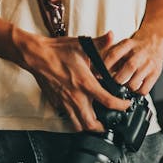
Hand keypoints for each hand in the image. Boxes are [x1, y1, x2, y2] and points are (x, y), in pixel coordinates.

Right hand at [12, 29, 130, 131]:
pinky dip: (75, 118)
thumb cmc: (58, 51)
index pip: (108, 102)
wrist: (37, 55)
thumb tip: (112, 35)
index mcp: (85, 83)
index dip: (121, 106)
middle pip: (92, 124)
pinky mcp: (56, 103)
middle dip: (103, 127)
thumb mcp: (82, 44)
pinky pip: (67, 117)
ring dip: (88, 126)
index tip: (125, 104)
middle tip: (110, 121)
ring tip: (95, 121)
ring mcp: (64, 102)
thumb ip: (100, 42)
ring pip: (78, 125)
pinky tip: (79, 110)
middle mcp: (75, 96)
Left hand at [102, 31, 162, 95]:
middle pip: (127, 68)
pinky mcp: (156, 73)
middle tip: (111, 84)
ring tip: (122, 88)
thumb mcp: (122, 46)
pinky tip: (133, 89)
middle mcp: (139, 53)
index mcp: (128, 44)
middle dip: (116, 80)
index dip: (105, 66)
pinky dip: (136, 93)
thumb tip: (98, 72)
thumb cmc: (134, 47)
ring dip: (125, 88)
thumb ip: (110, 56)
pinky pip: (144, 90)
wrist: (154, 41)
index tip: (98, 75)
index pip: (114, 54)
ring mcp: (149, 63)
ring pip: (134, 82)